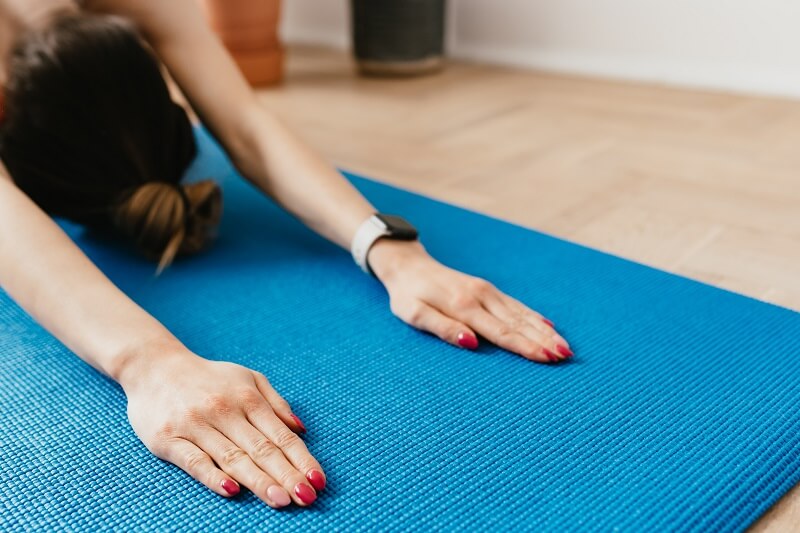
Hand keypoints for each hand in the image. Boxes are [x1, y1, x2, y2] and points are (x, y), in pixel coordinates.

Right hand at [119, 344, 324, 507]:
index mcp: (247, 398)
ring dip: (259, 481)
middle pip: (261, 449)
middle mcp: (224, 411)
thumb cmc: (209, 378)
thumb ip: (275, 403)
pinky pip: (194, 461)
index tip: (319, 481)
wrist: (155, 367)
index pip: (280, 434)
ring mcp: (196, 425)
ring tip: (281, 500)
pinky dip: (213, 476)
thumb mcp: (248, 378)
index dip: (302, 459)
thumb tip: (302, 430)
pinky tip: (232, 491)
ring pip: (232, 458)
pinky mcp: (169, 439)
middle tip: (307, 497)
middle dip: (287, 475)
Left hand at [368, 240, 572, 362]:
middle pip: (517, 323)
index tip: (547, 358)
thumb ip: (443, 328)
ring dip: (544, 331)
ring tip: (565, 347)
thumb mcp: (414, 314)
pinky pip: (515, 305)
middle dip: (543, 340)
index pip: (501, 332)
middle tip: (567, 357)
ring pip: (521, 313)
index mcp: (463, 305)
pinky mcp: (487, 289)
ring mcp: (486, 290)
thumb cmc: (407, 295)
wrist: (408, 266)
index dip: (525, 347)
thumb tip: (472, 344)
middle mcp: (480, 295)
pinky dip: (534, 316)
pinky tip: (548, 326)